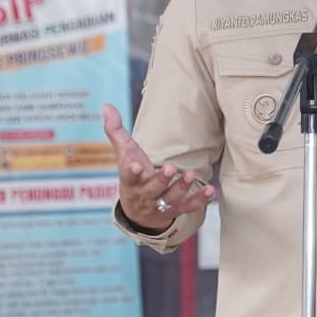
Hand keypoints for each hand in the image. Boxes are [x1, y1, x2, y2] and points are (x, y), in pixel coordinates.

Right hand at [104, 103, 214, 231]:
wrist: (137, 212)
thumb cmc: (132, 175)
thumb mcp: (124, 154)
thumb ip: (115, 131)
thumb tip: (105, 105)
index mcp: (130, 181)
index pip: (128, 177)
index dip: (130, 172)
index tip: (133, 165)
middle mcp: (144, 195)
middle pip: (152, 190)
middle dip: (161, 180)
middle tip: (171, 168)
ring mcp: (160, 205)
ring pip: (170, 199)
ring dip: (182, 187)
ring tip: (191, 174)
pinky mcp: (175, 211)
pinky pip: (188, 207)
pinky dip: (199, 200)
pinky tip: (211, 191)